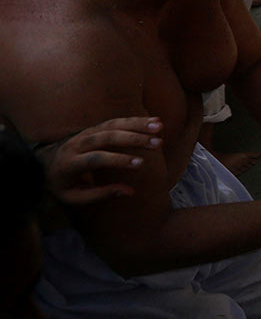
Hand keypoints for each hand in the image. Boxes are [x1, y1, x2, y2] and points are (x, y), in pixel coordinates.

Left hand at [36, 116, 162, 204]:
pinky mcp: (94, 128)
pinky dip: (135, 120)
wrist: (42, 163)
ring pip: (113, 124)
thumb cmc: (61, 184)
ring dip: (138, 124)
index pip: (96, 158)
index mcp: (69, 163)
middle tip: (157, 142)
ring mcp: (85, 133)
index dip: (118, 160)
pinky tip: (154, 122)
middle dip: (134, 138)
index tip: (140, 164)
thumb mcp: (74, 197)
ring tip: (159, 126)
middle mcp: (77, 143)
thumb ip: (100, 195)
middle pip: (107, 136)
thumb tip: (130, 191)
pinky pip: (115, 121)